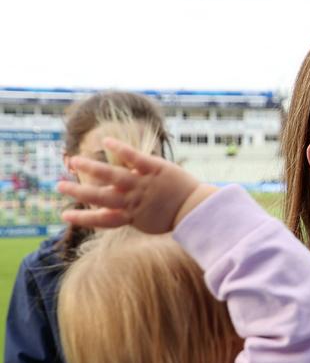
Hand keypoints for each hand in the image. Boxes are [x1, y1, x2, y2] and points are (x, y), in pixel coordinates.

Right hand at [56, 138, 212, 233]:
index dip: (83, 217)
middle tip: (59, 185)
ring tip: (73, 161)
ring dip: (91, 168)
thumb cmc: (173, 216)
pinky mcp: (155, 169)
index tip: (64, 214)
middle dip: (78, 191)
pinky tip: (106, 140)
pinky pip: (135, 158)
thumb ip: (129, 216)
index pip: (102, 220)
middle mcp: (133, 200)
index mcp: (131, 216)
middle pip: (101, 197)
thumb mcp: (148, 222)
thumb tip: (110, 214)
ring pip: (112, 176)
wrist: (198, 208)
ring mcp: (143, 184)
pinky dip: (120, 149)